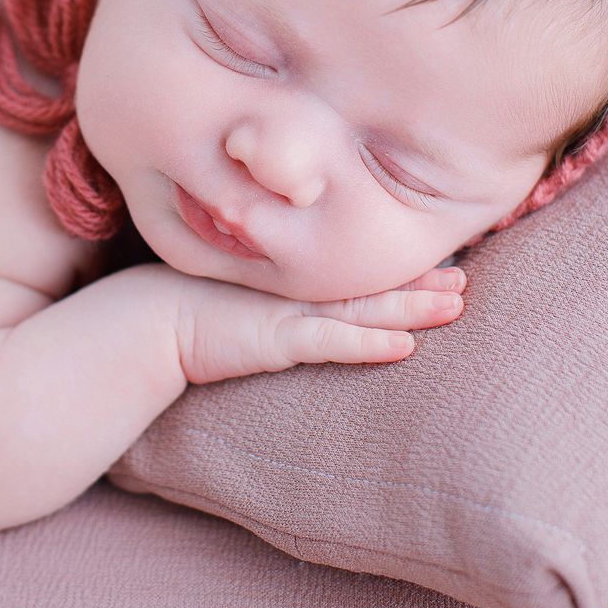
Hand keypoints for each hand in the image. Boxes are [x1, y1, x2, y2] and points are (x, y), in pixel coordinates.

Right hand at [172, 264, 466, 385]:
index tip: (436, 260)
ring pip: (364, 310)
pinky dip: (369, 346)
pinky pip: (332, 344)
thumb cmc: (181, 305)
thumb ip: (261, 293)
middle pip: (370, 284)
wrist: (143, 321)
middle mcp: (295, 291)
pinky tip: (406, 347)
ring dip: (413, 306)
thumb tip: (274, 297)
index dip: (394, 267)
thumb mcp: (232, 294)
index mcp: (289, 280)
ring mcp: (288, 313)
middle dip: (421, 281)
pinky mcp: (275, 340)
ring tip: (457, 303)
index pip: (352, 271)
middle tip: (464, 277)